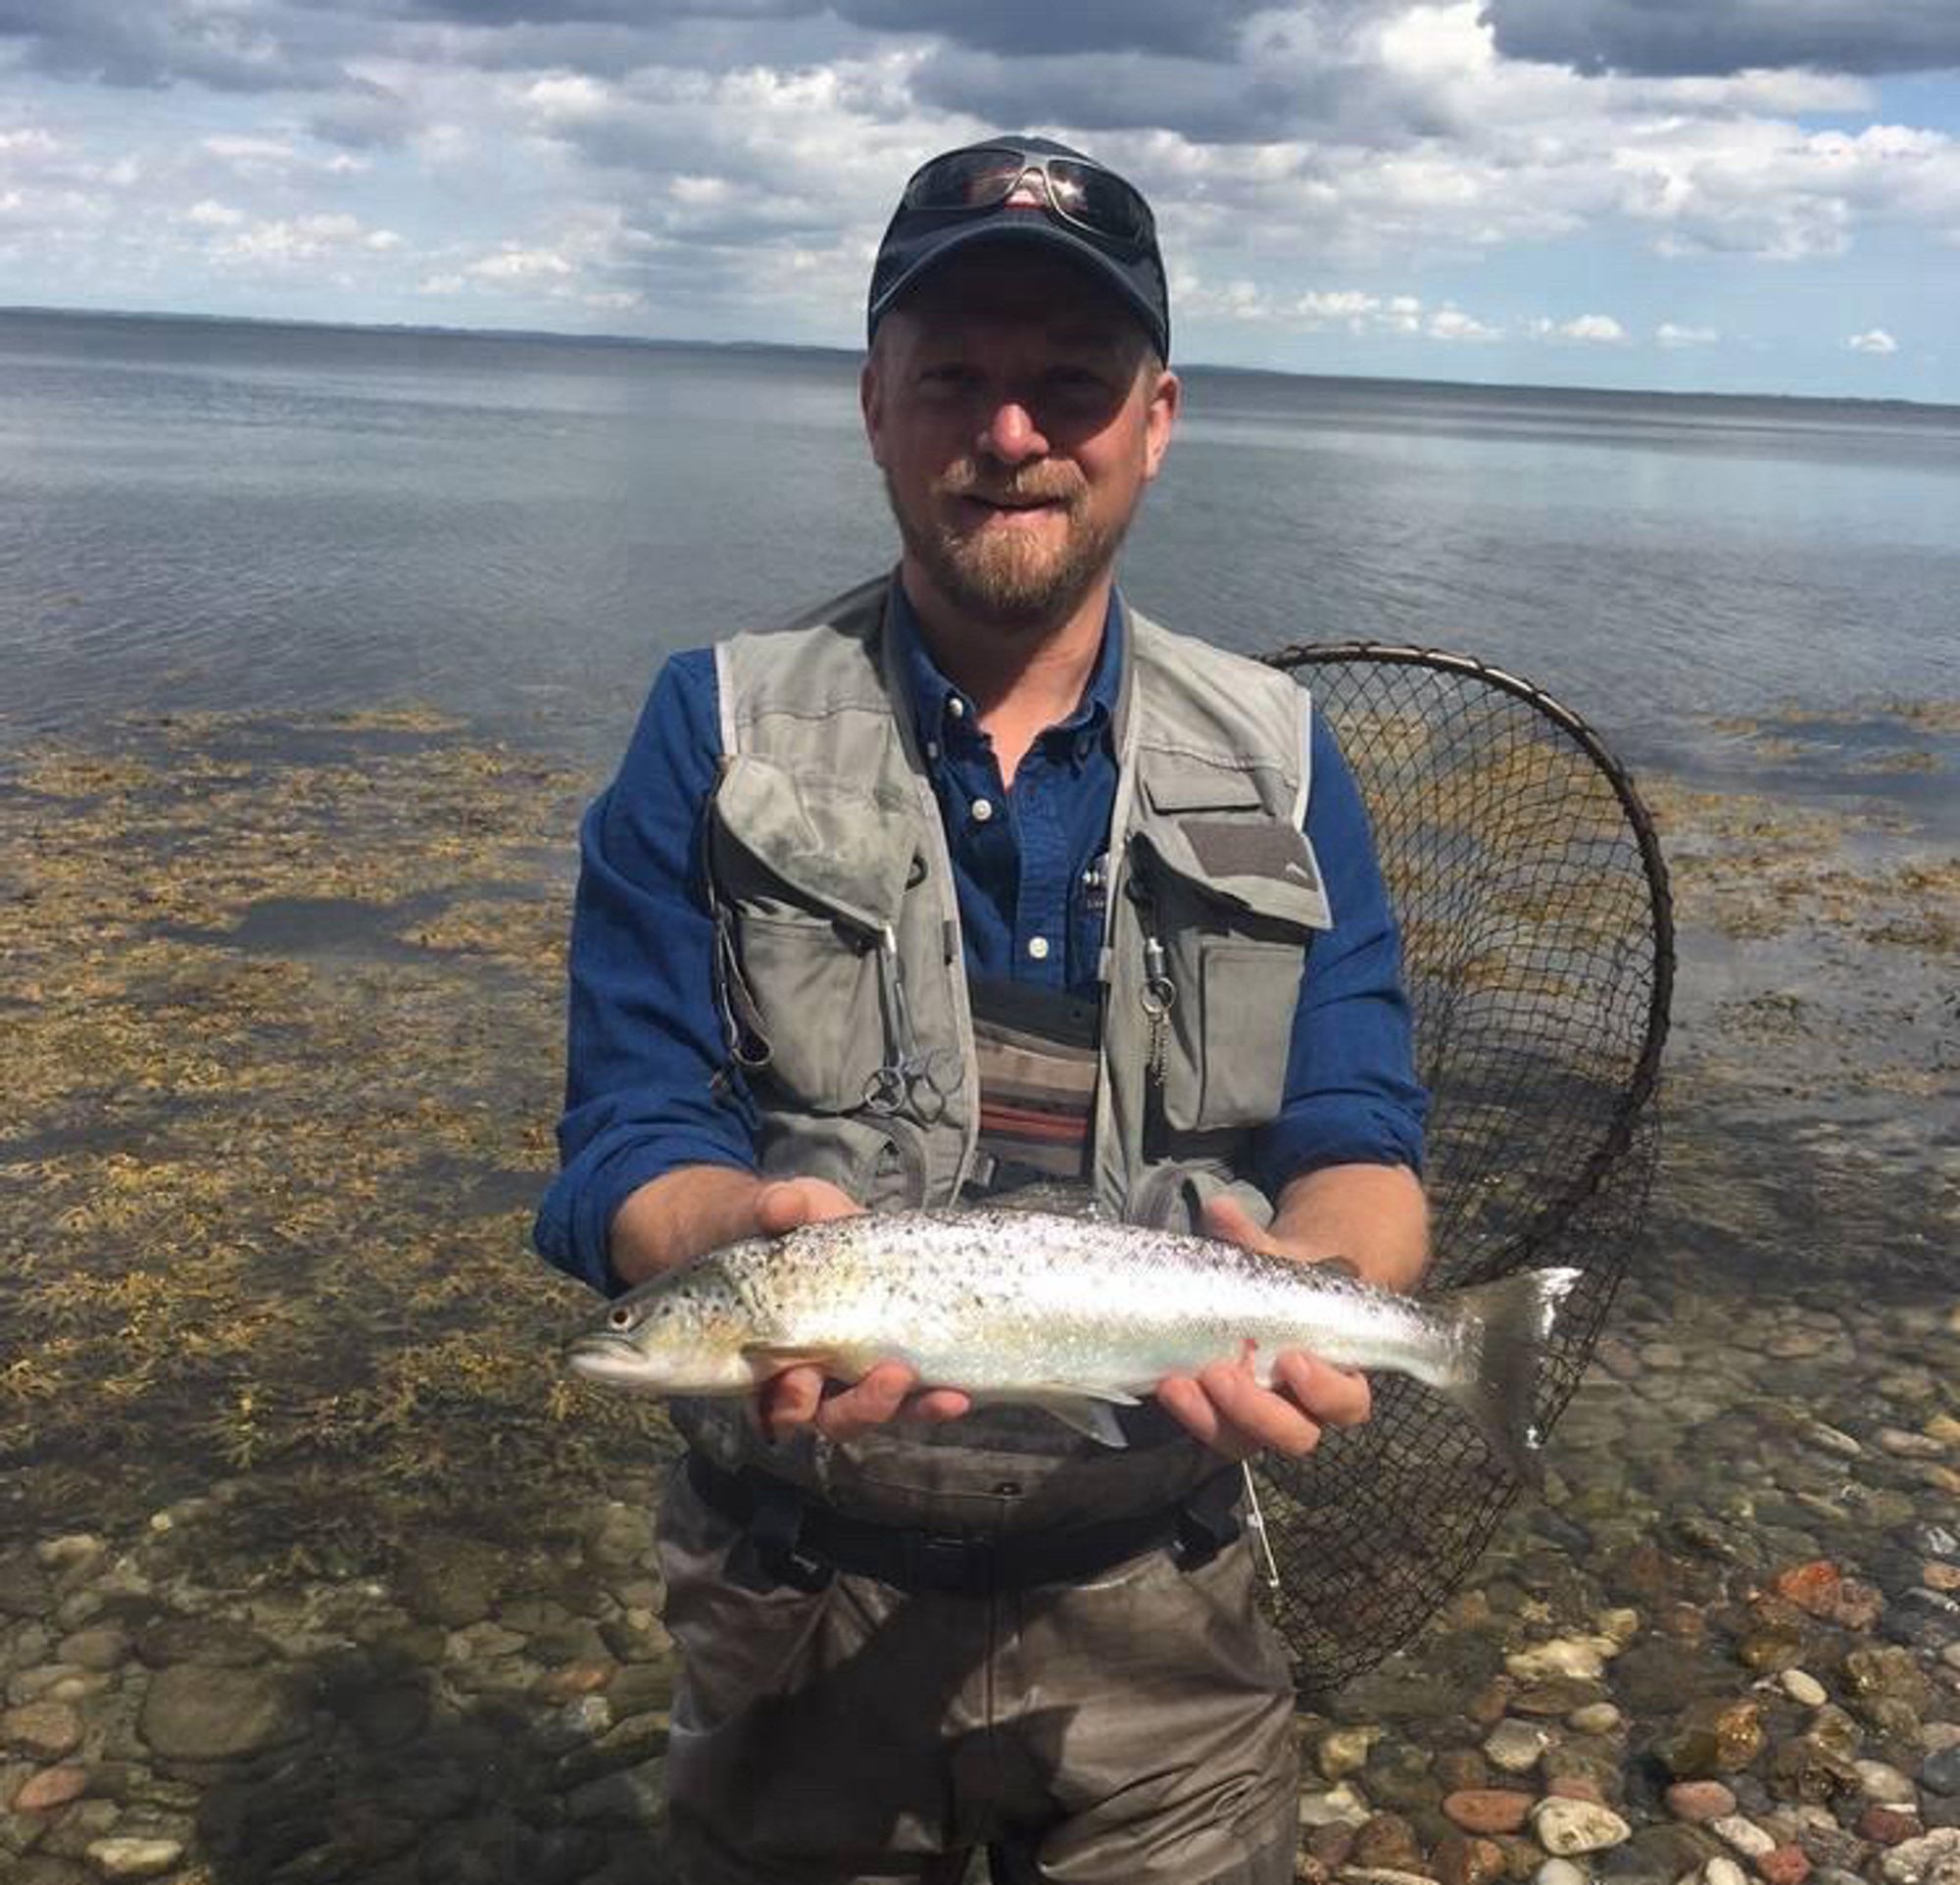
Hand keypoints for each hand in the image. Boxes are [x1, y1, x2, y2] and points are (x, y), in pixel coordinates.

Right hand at [748, 1179, 971, 1443]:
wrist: (816, 1219)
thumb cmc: (784, 1223)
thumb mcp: (778, 1208)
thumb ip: (775, 1207)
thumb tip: (779, 1206)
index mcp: (767, 1351)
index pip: (770, 1400)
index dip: (786, 1402)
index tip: (803, 1379)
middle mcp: (809, 1373)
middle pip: (830, 1416)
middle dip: (861, 1408)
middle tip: (890, 1379)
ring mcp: (853, 1371)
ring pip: (876, 1411)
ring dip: (911, 1409)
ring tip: (944, 1397)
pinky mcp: (892, 1357)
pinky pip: (913, 1393)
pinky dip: (934, 1398)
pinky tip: (960, 1392)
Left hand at [1153, 1195, 1372, 1461]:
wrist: (1263, 1301)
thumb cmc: (1284, 1284)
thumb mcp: (1275, 1260)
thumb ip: (1252, 1240)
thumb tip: (1221, 1209)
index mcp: (1336, 1375)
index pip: (1346, 1401)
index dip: (1324, 1389)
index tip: (1293, 1357)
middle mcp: (1303, 1408)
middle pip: (1296, 1436)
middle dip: (1258, 1411)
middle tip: (1223, 1373)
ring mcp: (1261, 1418)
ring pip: (1247, 1442)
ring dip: (1213, 1419)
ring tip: (1179, 1385)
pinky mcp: (1224, 1418)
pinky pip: (1211, 1428)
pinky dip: (1189, 1411)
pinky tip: (1164, 1384)